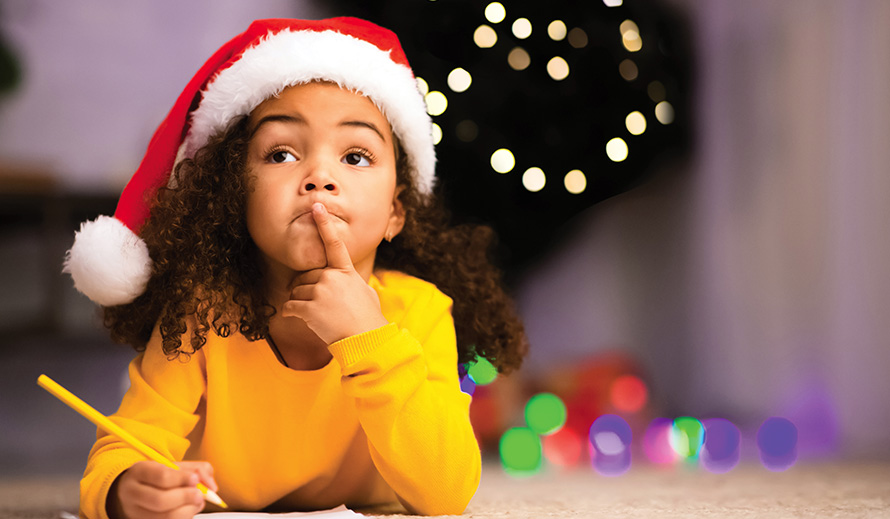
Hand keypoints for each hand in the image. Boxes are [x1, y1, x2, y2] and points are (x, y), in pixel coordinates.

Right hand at [107, 460, 217, 518]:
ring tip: (197, 503)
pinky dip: (184, 518)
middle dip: (186, 498)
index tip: (195, 479)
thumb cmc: (159, 476)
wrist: (134, 490)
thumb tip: (213, 487)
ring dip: (188, 511)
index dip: (182, 479)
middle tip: (200, 495)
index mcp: (139, 471)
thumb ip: (198, 470)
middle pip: (160, 500)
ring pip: (165, 517)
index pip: (162, 476)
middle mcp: (132, 493)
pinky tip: (188, 510)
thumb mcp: (175, 466)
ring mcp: (135, 512)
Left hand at [280, 203, 388, 343]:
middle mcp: (331, 277)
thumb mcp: (366, 292)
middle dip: (306, 290)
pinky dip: (291, 313)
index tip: (317, 207)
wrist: (366, 339)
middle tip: (319, 306)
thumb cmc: (368, 317)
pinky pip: (289, 307)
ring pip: (295, 292)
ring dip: (300, 303)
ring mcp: (320, 292)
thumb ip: (352, 282)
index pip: (333, 243)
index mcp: (345, 271)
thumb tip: (349, 281)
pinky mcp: (309, 308)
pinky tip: (301, 319)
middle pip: (305, 278)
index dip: (324, 223)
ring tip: (317, 316)